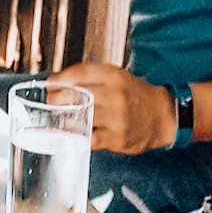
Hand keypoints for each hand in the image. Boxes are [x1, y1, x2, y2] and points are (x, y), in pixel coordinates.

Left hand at [55, 63, 175, 155]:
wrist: (161, 116)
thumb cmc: (135, 96)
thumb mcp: (117, 77)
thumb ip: (92, 77)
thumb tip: (60, 81)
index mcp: (113, 76)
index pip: (80, 73)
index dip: (60, 79)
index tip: (49, 84)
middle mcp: (114, 95)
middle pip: (77, 95)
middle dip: (57, 100)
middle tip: (50, 104)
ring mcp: (116, 118)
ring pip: (81, 118)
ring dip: (64, 121)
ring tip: (57, 121)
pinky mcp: (117, 138)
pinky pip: (90, 139)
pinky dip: (77, 138)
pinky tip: (70, 136)